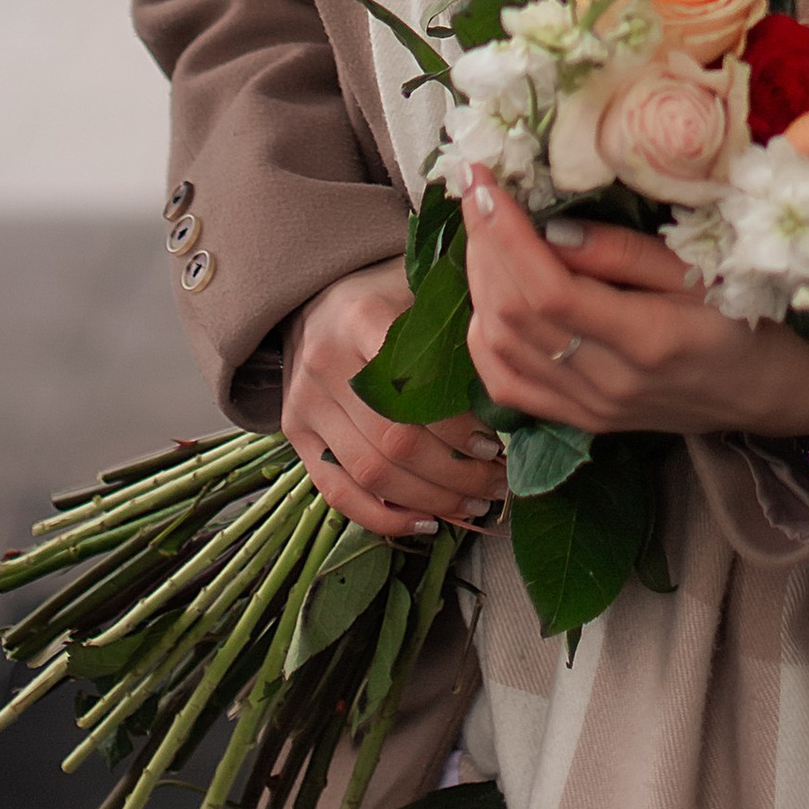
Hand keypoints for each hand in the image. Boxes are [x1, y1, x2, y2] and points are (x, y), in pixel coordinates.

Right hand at [281, 263, 506, 541]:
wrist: (313, 294)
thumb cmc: (386, 291)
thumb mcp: (419, 287)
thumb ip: (457, 326)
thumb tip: (513, 378)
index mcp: (362, 317)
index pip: (416, 389)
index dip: (458, 427)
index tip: (496, 443)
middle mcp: (326, 361)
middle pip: (396, 441)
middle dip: (455, 473)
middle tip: (497, 482)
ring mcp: (305, 401)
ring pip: (371, 474)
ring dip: (430, 500)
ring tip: (474, 503)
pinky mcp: (294, 432)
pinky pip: (336, 492)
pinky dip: (383, 518)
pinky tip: (425, 522)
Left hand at [459, 169, 808, 442]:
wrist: (766, 392)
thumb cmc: (743, 316)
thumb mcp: (699, 269)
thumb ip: (623, 253)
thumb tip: (549, 229)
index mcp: (646, 340)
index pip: (548, 290)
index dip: (504, 234)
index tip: (484, 179)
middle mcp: (608, 384)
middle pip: (514, 315)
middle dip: (483, 244)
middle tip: (476, 190)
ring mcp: (590, 409)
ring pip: (501, 348)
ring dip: (479, 283)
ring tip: (482, 230)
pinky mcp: (580, 421)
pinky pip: (508, 385)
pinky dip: (483, 338)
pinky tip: (488, 297)